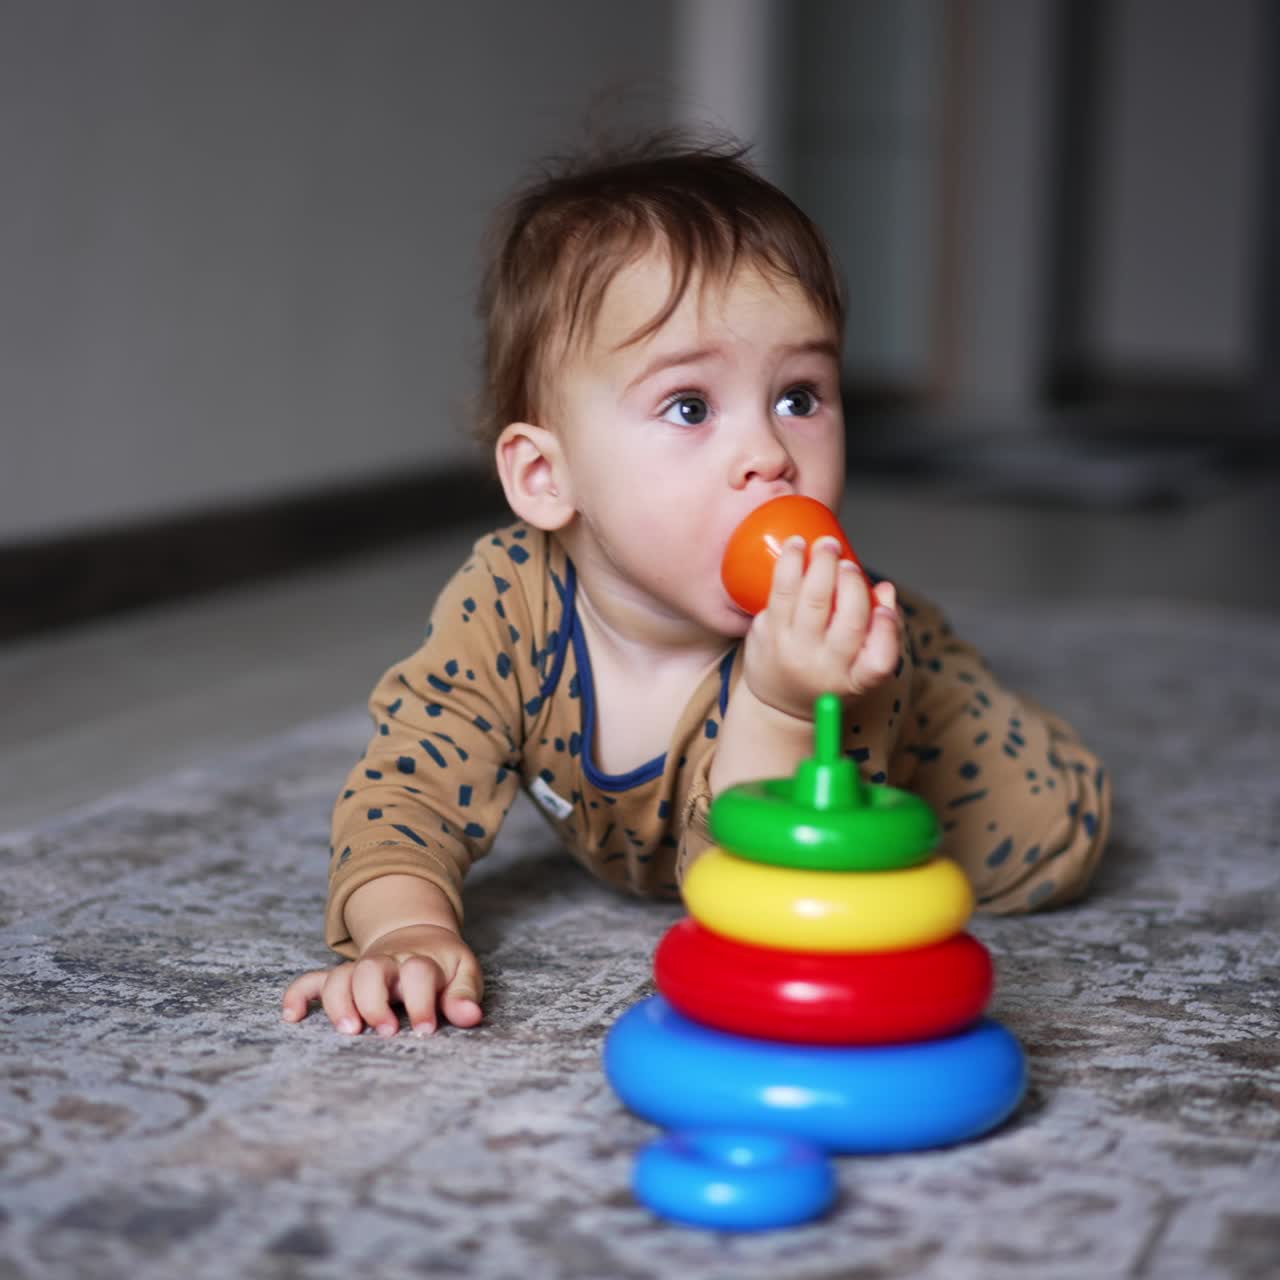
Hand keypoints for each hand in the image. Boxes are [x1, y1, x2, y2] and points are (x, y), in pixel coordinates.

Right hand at [281, 923, 483, 1036]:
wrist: (418, 936)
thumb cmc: (444, 964)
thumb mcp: (464, 973)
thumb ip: (465, 995)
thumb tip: (471, 1017)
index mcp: (421, 961)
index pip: (418, 973)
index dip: (421, 1002)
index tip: (425, 1031)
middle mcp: (387, 963)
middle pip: (371, 970)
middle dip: (374, 1002)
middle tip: (387, 1032)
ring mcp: (362, 970)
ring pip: (339, 977)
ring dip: (339, 1003)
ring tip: (349, 1031)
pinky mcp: (343, 978)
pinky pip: (312, 980)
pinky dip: (298, 995)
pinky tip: (292, 1017)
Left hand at [742, 535, 901, 720]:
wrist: (777, 702)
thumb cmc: (827, 675)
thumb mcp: (858, 666)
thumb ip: (878, 629)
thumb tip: (884, 588)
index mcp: (855, 679)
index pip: (879, 662)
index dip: (887, 632)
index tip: (885, 608)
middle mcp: (825, 669)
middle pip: (847, 621)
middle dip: (851, 582)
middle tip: (848, 561)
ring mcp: (794, 652)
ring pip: (810, 601)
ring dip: (819, 564)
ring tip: (824, 543)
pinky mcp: (767, 636)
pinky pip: (779, 594)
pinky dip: (789, 566)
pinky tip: (796, 547)